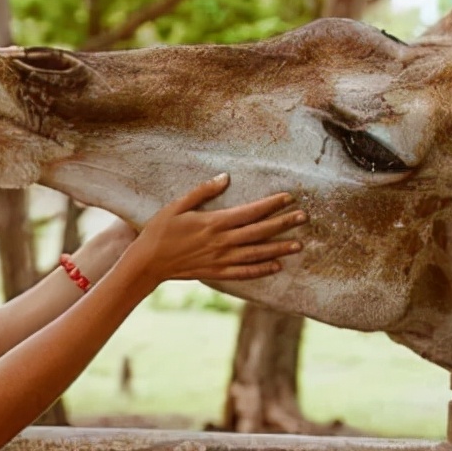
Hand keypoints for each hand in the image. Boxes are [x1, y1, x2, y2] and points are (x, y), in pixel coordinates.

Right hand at [127, 173, 304, 284]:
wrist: (148, 262)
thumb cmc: (160, 230)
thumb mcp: (178, 205)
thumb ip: (203, 191)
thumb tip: (225, 177)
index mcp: (214, 222)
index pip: (250, 212)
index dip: (271, 205)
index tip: (288, 198)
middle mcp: (222, 242)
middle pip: (259, 232)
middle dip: (283, 224)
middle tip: (303, 217)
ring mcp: (220, 259)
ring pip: (257, 254)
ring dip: (279, 248)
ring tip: (299, 244)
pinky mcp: (216, 273)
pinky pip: (244, 273)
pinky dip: (262, 270)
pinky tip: (277, 266)